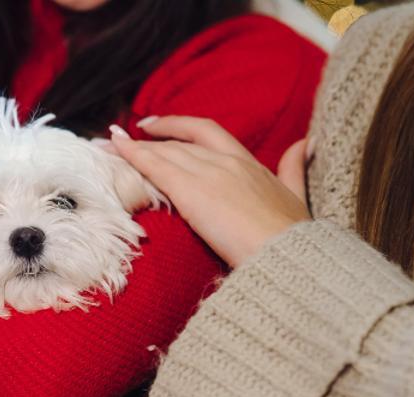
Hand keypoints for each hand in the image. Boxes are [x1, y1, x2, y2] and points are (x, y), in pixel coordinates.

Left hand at [109, 117, 310, 267]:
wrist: (289, 254)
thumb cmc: (294, 236)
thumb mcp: (298, 195)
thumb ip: (294, 167)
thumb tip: (306, 144)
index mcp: (250, 163)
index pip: (207, 134)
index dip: (179, 127)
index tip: (156, 125)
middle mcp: (226, 161)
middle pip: (180, 143)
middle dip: (150, 138)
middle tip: (123, 137)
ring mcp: (208, 174)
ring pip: (164, 152)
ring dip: (132, 147)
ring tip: (107, 143)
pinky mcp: (191, 191)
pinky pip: (155, 167)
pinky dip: (132, 155)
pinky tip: (115, 148)